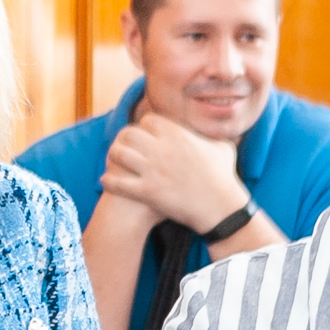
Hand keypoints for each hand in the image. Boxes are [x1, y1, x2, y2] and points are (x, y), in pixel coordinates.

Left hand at [100, 111, 248, 233]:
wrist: (221, 208)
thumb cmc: (224, 178)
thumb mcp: (222, 148)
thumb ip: (212, 135)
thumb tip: (216, 126)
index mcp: (178, 136)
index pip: (148, 121)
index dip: (144, 126)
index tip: (142, 133)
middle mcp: (162, 150)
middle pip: (129, 134)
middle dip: (123, 139)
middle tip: (122, 145)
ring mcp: (152, 171)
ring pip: (119, 155)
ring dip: (112, 157)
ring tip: (110, 161)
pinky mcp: (147, 191)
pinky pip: (119, 183)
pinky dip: (109, 181)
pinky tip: (105, 180)